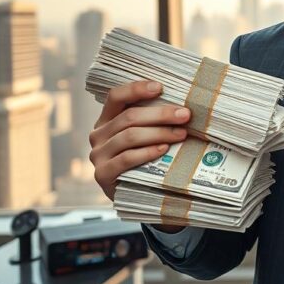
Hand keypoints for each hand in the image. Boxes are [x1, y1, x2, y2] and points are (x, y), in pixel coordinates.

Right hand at [89, 80, 189, 208]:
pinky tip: (164, 149)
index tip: (160, 87)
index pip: (115, 96)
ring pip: (130, 136)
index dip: (136, 89)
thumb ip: (151, 121)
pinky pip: (127, 158)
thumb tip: (180, 107)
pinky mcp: (103, 174)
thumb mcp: (143, 137)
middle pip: (129, 117)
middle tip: (184, 115)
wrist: (134, 195)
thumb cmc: (143, 161)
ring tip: (181, 133)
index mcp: (106, 120)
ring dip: (159, 132)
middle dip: (160, 114)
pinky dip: (148, 152)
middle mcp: (98, 135)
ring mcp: (98, 155)